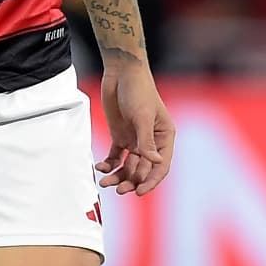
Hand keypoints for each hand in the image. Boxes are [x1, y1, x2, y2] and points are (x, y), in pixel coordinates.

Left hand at [98, 61, 173, 194]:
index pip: (161, 166)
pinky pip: (116, 156)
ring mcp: (135, 139)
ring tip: (105, 182)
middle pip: (143, 170)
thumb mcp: (142, 116)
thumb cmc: (138, 91)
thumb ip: (146, 141)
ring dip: (118, 176)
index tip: (138, 192)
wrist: (121, 72)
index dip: (151, 181)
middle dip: (131, 181)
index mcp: (164, 137)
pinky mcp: (120, 136)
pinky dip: (109, 164)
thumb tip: (156, 163)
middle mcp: (151, 141)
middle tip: (118, 189)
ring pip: (128, 166)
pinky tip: (101, 167)